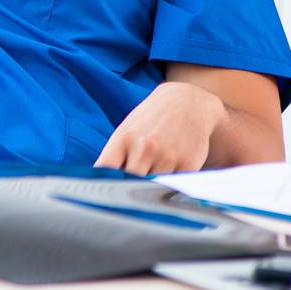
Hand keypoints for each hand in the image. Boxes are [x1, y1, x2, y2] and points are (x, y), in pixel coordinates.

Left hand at [94, 81, 225, 174]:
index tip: (106, 189)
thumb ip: (115, 156)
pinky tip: (171, 173)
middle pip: (129, 183)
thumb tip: (102, 182)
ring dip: (151, 187)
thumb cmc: (151, 119)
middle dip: (129, 186)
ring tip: (154, 174)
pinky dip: (171, 186)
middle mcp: (145, 147)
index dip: (105, 182)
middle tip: (132, 186)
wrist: (187, 101)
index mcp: (124, 138)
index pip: (106, 170)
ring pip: (152, 187)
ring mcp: (167, 157)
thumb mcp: (127, 130)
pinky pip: (175, 187)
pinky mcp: (189, 165)